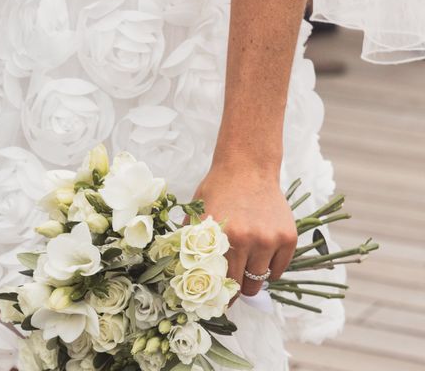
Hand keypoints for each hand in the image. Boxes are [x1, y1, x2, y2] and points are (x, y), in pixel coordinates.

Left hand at [193, 159, 297, 296]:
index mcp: (223, 237)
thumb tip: (182, 274)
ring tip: (244, 268)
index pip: (220, 281)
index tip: (217, 302)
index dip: (218, 294)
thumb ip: (191, 243)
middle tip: (231, 287)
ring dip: (252, 280)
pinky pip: (279, 269)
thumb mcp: (198, 215)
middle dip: (236, 289)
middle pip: (243, 286)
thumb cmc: (218, 191)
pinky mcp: (288, 237)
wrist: (247, 167)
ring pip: (261, 280)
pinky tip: (260, 257)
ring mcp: (271, 239)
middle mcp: (249, 240)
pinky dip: (270, 269)